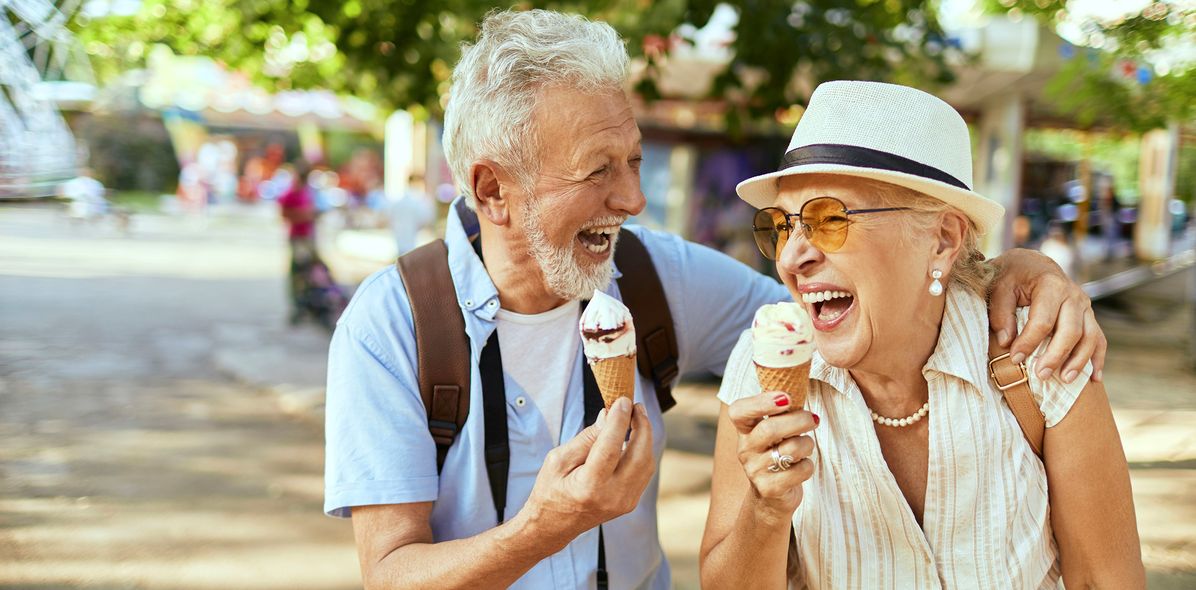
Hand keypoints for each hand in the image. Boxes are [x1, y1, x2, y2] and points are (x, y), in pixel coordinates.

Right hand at [520, 397, 654, 547]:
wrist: (553, 525)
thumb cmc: (551, 490)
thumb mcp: (558, 460)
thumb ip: (586, 438)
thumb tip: (608, 415)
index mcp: (589, 487)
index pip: (612, 447)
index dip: (620, 421)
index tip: (624, 401)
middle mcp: (612, 497)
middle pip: (639, 455)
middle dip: (642, 426)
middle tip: (635, 406)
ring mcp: (624, 502)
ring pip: (646, 463)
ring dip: (644, 437)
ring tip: (635, 417)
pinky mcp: (629, 502)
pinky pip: (643, 472)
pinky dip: (642, 451)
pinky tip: (633, 437)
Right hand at [727, 392, 817, 521]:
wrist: (772, 496)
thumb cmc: (778, 453)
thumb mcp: (774, 432)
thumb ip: (781, 411)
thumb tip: (798, 383)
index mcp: (745, 431)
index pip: (739, 411)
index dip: (761, 402)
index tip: (785, 398)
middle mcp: (745, 450)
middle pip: (770, 429)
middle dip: (798, 421)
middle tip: (813, 419)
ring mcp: (755, 471)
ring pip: (790, 449)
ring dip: (807, 444)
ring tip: (805, 446)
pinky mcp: (769, 489)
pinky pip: (800, 470)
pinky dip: (808, 466)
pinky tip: (801, 466)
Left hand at [988, 248, 1107, 382]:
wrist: (1032, 264)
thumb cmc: (1013, 277)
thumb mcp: (1000, 288)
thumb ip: (1001, 313)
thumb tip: (1006, 342)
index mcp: (1051, 285)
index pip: (1043, 320)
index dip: (1029, 342)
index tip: (1015, 359)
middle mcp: (1073, 295)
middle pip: (1071, 331)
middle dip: (1056, 356)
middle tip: (1040, 375)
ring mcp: (1085, 307)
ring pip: (1090, 337)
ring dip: (1079, 361)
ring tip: (1064, 380)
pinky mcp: (1089, 317)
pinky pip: (1099, 339)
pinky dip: (1097, 359)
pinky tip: (1094, 379)